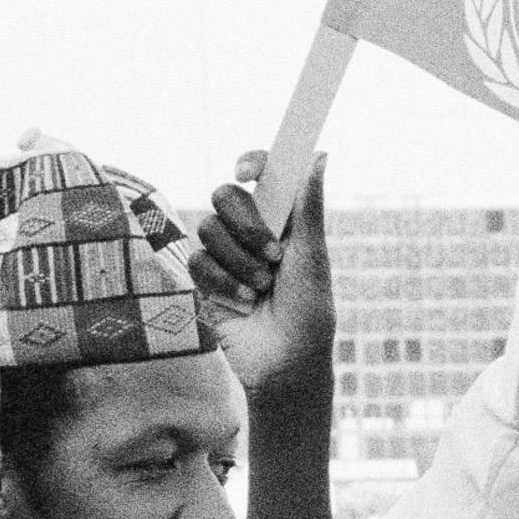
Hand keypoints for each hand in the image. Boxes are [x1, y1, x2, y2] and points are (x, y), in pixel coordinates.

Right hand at [191, 153, 336, 400]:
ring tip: (262, 288)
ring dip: (239, 260)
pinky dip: (223, 281)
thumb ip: (308, 206)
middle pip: (225, 195)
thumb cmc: (310, 312)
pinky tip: (244, 302)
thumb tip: (321, 155)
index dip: (250, 162)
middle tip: (273, 254)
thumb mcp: (312, 257)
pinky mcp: (207, 280)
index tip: (246, 172)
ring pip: (208, 227)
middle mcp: (252, 231)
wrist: (287, 363)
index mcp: (283, 219)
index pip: (262, 174)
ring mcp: (227, 255)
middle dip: (246, 224)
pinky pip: (197, 260)